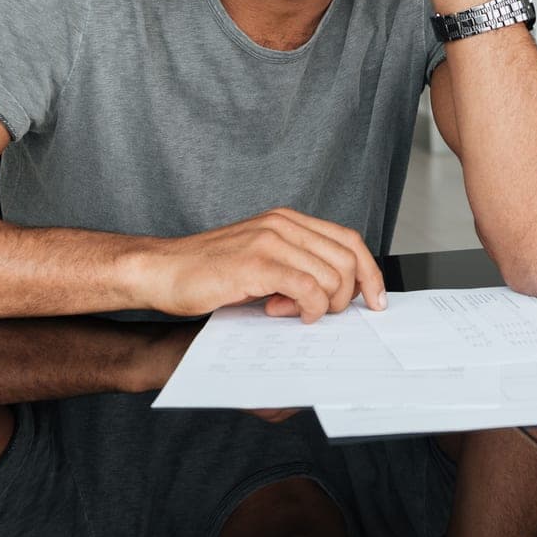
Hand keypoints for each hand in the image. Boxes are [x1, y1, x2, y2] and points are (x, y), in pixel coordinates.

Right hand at [132, 207, 386, 322]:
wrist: (161, 270)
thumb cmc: (207, 272)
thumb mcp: (260, 261)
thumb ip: (295, 268)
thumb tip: (336, 295)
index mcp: (287, 220)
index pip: (349, 240)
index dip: (370, 272)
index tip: (376, 301)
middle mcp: (283, 224)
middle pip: (347, 259)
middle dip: (346, 296)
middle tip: (324, 316)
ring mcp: (270, 240)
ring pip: (331, 276)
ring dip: (322, 305)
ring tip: (291, 313)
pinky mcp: (257, 263)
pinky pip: (308, 289)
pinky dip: (308, 309)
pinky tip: (285, 314)